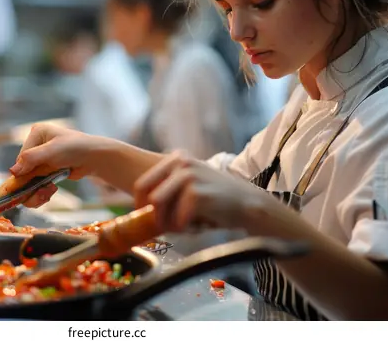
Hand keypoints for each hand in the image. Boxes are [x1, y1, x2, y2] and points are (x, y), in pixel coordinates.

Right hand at [9, 123, 107, 207]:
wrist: (95, 159)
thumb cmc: (76, 148)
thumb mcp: (52, 151)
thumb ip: (31, 159)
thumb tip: (12, 171)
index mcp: (37, 133)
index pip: (21, 156)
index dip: (23, 171)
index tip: (26, 183)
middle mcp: (37, 145)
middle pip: (23, 170)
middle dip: (30, 184)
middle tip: (40, 192)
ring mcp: (42, 159)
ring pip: (29, 180)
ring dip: (36, 191)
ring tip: (46, 193)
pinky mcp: (48, 171)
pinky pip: (37, 185)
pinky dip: (41, 192)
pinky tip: (51, 190)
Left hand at [134, 151, 272, 232]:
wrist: (248, 203)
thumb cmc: (216, 199)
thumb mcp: (190, 184)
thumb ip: (168, 189)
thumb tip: (141, 207)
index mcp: (176, 158)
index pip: (142, 184)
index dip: (139, 205)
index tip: (146, 219)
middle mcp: (180, 162)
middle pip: (147, 195)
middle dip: (152, 215)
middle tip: (164, 228)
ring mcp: (189, 175)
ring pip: (158, 204)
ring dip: (167, 222)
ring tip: (182, 228)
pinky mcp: (197, 192)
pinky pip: (176, 216)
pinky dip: (182, 227)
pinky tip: (194, 228)